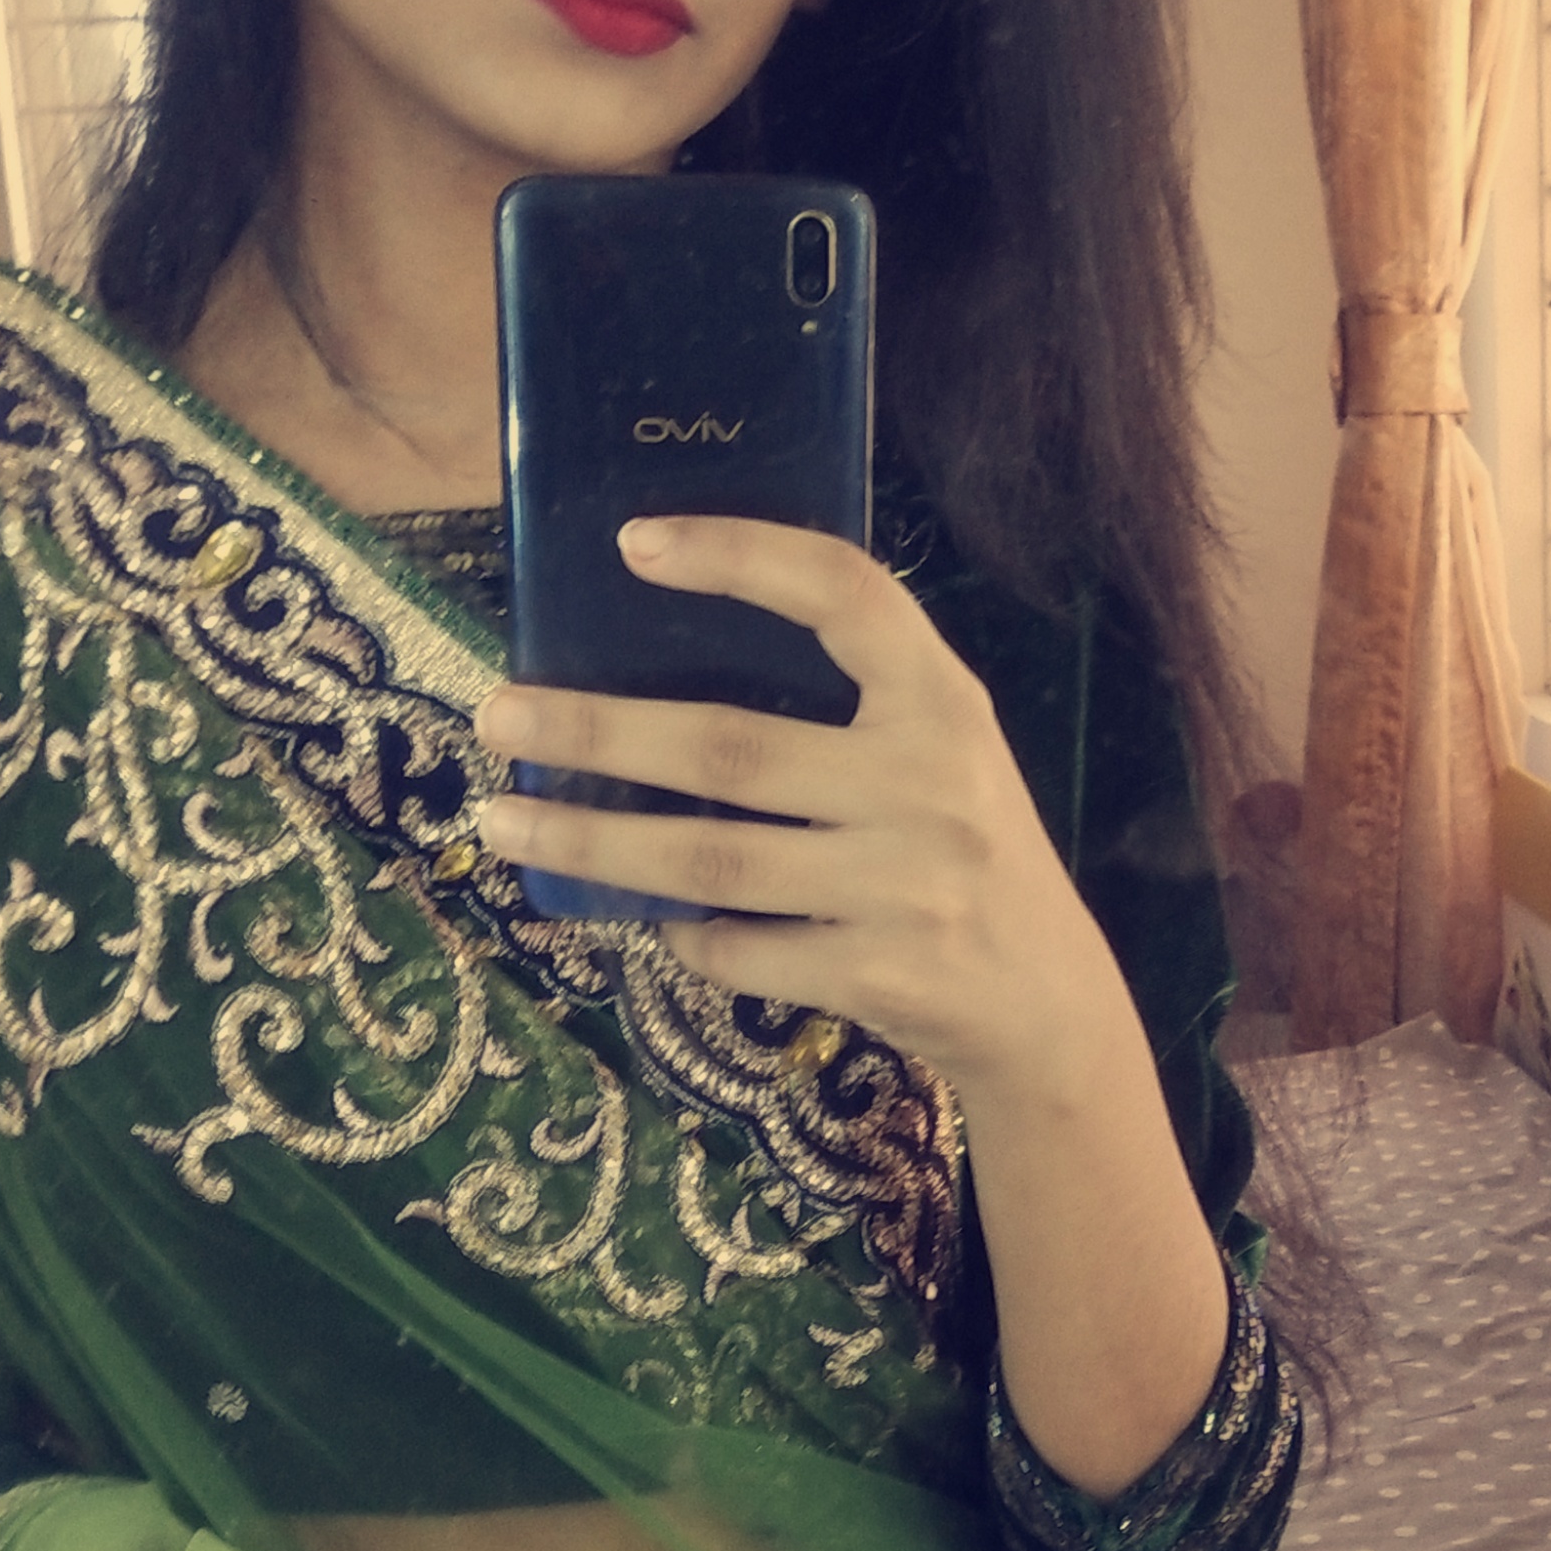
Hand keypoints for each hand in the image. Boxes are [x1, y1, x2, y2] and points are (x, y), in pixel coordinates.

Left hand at [472, 515, 1112, 1097]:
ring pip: (709, 861)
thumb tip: (660, 661)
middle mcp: (930, 785)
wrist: (1048, 1006)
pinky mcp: (878, 976)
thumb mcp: (938, 754)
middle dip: (598, 731)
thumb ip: (849, 706)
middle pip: (729, 748)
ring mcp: (905, 888)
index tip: (634, 543)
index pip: (846, 595)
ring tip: (505, 823)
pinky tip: (638, 912)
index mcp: (944, 702)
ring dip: (592, 843)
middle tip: (501, 716)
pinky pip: (737, 948)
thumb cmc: (962, 855)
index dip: (741, 557)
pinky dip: (676, 931)